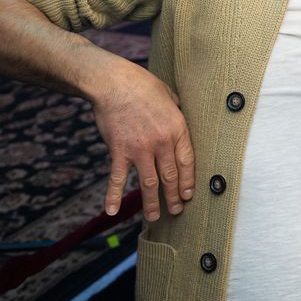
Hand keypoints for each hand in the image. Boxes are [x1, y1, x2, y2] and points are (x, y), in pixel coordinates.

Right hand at [90, 59, 193, 221]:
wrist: (113, 83)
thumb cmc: (142, 85)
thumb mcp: (169, 95)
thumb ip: (177, 111)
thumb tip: (180, 117)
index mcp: (177, 129)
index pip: (186, 162)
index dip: (188, 181)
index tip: (188, 195)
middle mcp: (161, 142)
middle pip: (170, 176)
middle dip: (174, 196)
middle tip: (176, 210)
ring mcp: (140, 149)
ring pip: (149, 183)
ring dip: (152, 202)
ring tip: (155, 217)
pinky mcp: (119, 151)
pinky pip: (117, 178)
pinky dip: (113, 195)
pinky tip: (112, 210)